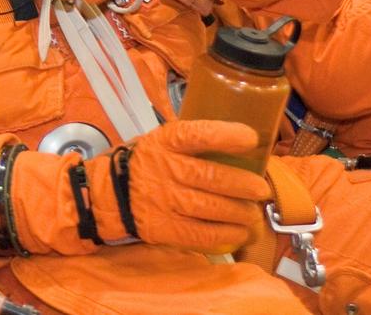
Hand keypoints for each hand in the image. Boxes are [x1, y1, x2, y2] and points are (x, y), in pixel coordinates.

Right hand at [88, 120, 269, 253]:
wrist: (109, 195)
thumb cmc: (145, 163)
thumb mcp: (161, 142)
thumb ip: (192, 142)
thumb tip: (241, 146)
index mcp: (165, 142)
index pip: (197, 135)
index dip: (226, 136)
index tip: (251, 138)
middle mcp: (165, 169)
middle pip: (210, 177)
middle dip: (243, 185)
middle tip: (261, 190)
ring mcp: (165, 200)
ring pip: (211, 208)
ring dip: (240, 213)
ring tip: (254, 214)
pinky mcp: (165, 228)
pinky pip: (202, 234)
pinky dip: (226, 235)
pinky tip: (240, 233)